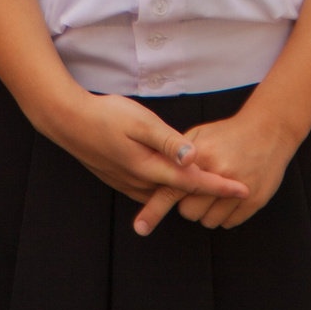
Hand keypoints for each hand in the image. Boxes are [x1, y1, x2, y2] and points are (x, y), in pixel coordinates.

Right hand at [29, 89, 247, 234]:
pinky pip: (149, 191)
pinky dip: (166, 191)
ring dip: (187, 193)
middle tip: (235, 190)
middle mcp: (140, 180)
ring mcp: (127, 182)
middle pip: (181, 192)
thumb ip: (167, 140)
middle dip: (207, 193)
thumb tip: (193, 156)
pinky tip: (171, 185)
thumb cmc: (104, 115)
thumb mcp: (139, 121)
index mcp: (149, 167)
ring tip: (211, 189)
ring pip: (164, 194)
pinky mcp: (118, 179)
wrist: (67, 122)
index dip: (219, 186)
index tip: (243, 190)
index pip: (192, 181)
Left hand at [156, 103, 300, 230]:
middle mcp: (219, 175)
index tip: (140, 227)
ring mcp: (238, 190)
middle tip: (197, 188)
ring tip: (216, 190)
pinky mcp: (254, 201)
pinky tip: (231, 196)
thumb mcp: (200, 135)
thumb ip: (178, 156)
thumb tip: (156, 174)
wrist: (269, 130)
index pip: (172, 189)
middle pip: (188, 212)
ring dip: (207, 211)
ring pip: (207, 221)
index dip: (154, 210)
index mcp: (200, 157)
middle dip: (188, 203)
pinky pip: (228, 223)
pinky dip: (225, 214)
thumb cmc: (229, 134)